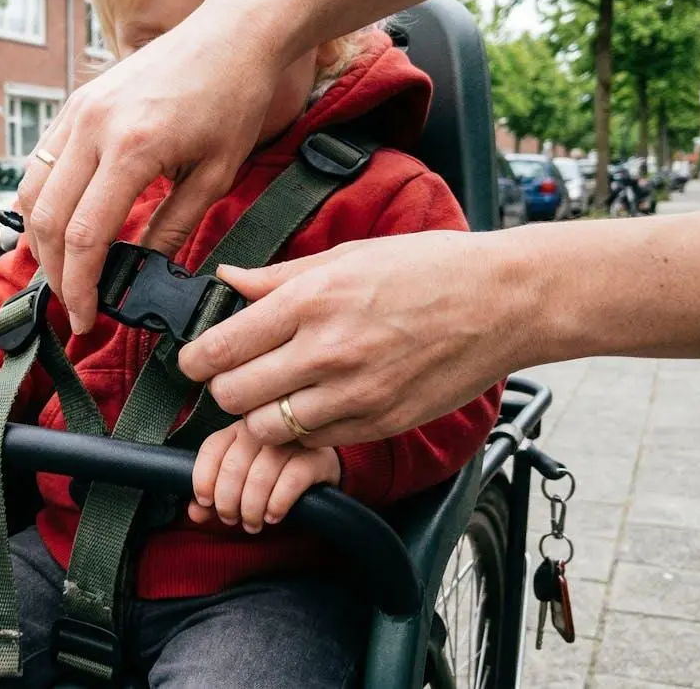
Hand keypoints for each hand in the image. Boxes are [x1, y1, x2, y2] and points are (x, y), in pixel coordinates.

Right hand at [15, 0, 283, 333]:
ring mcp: (78, 110)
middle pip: (47, 220)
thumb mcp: (214, 175)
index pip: (85, 236)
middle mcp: (94, 127)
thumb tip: (140, 273)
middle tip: (76, 305)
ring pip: (32, 192)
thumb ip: (171, 228)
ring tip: (67, 274)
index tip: (86, 318)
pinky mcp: (75, 103)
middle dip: (57, 274)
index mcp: (133, 148)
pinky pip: (40, 163)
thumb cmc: (233, 98)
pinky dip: (41, 202)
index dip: (81, 286)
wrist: (232, 33)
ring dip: (41, 242)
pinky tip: (59, 229)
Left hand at [177, 230, 534, 447]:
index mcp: (310, 300)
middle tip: (237, 376)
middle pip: (231, 396)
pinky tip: (315, 405)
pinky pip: (313, 441)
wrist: (504, 301)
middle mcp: (326, 351)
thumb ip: (279, 278)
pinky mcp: (379, 422)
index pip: (217, 349)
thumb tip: (227, 281)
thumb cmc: (428, 268)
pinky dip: (302, 431)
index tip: (198, 359)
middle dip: (224, 389)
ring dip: (260, 416)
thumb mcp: (348, 256)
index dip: (195, 360)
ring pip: (266, 428)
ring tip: (276, 394)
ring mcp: (354, 393)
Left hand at [187, 421, 340, 533]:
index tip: (205, 502)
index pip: (213, 448)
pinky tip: (273, 516)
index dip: (203, 477)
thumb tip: (194, 513)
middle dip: (227, 500)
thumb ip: (213, 498)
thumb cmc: (271, 480)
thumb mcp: (238, 487)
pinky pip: (291, 481)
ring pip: (260, 475)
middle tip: (231, 520)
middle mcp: (264, 430)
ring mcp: (292, 441)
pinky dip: (276, 504)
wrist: (319, 477)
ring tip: (252, 524)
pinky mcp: (316, 458)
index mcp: (239, 430)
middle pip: (234, 464)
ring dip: (251, 507)